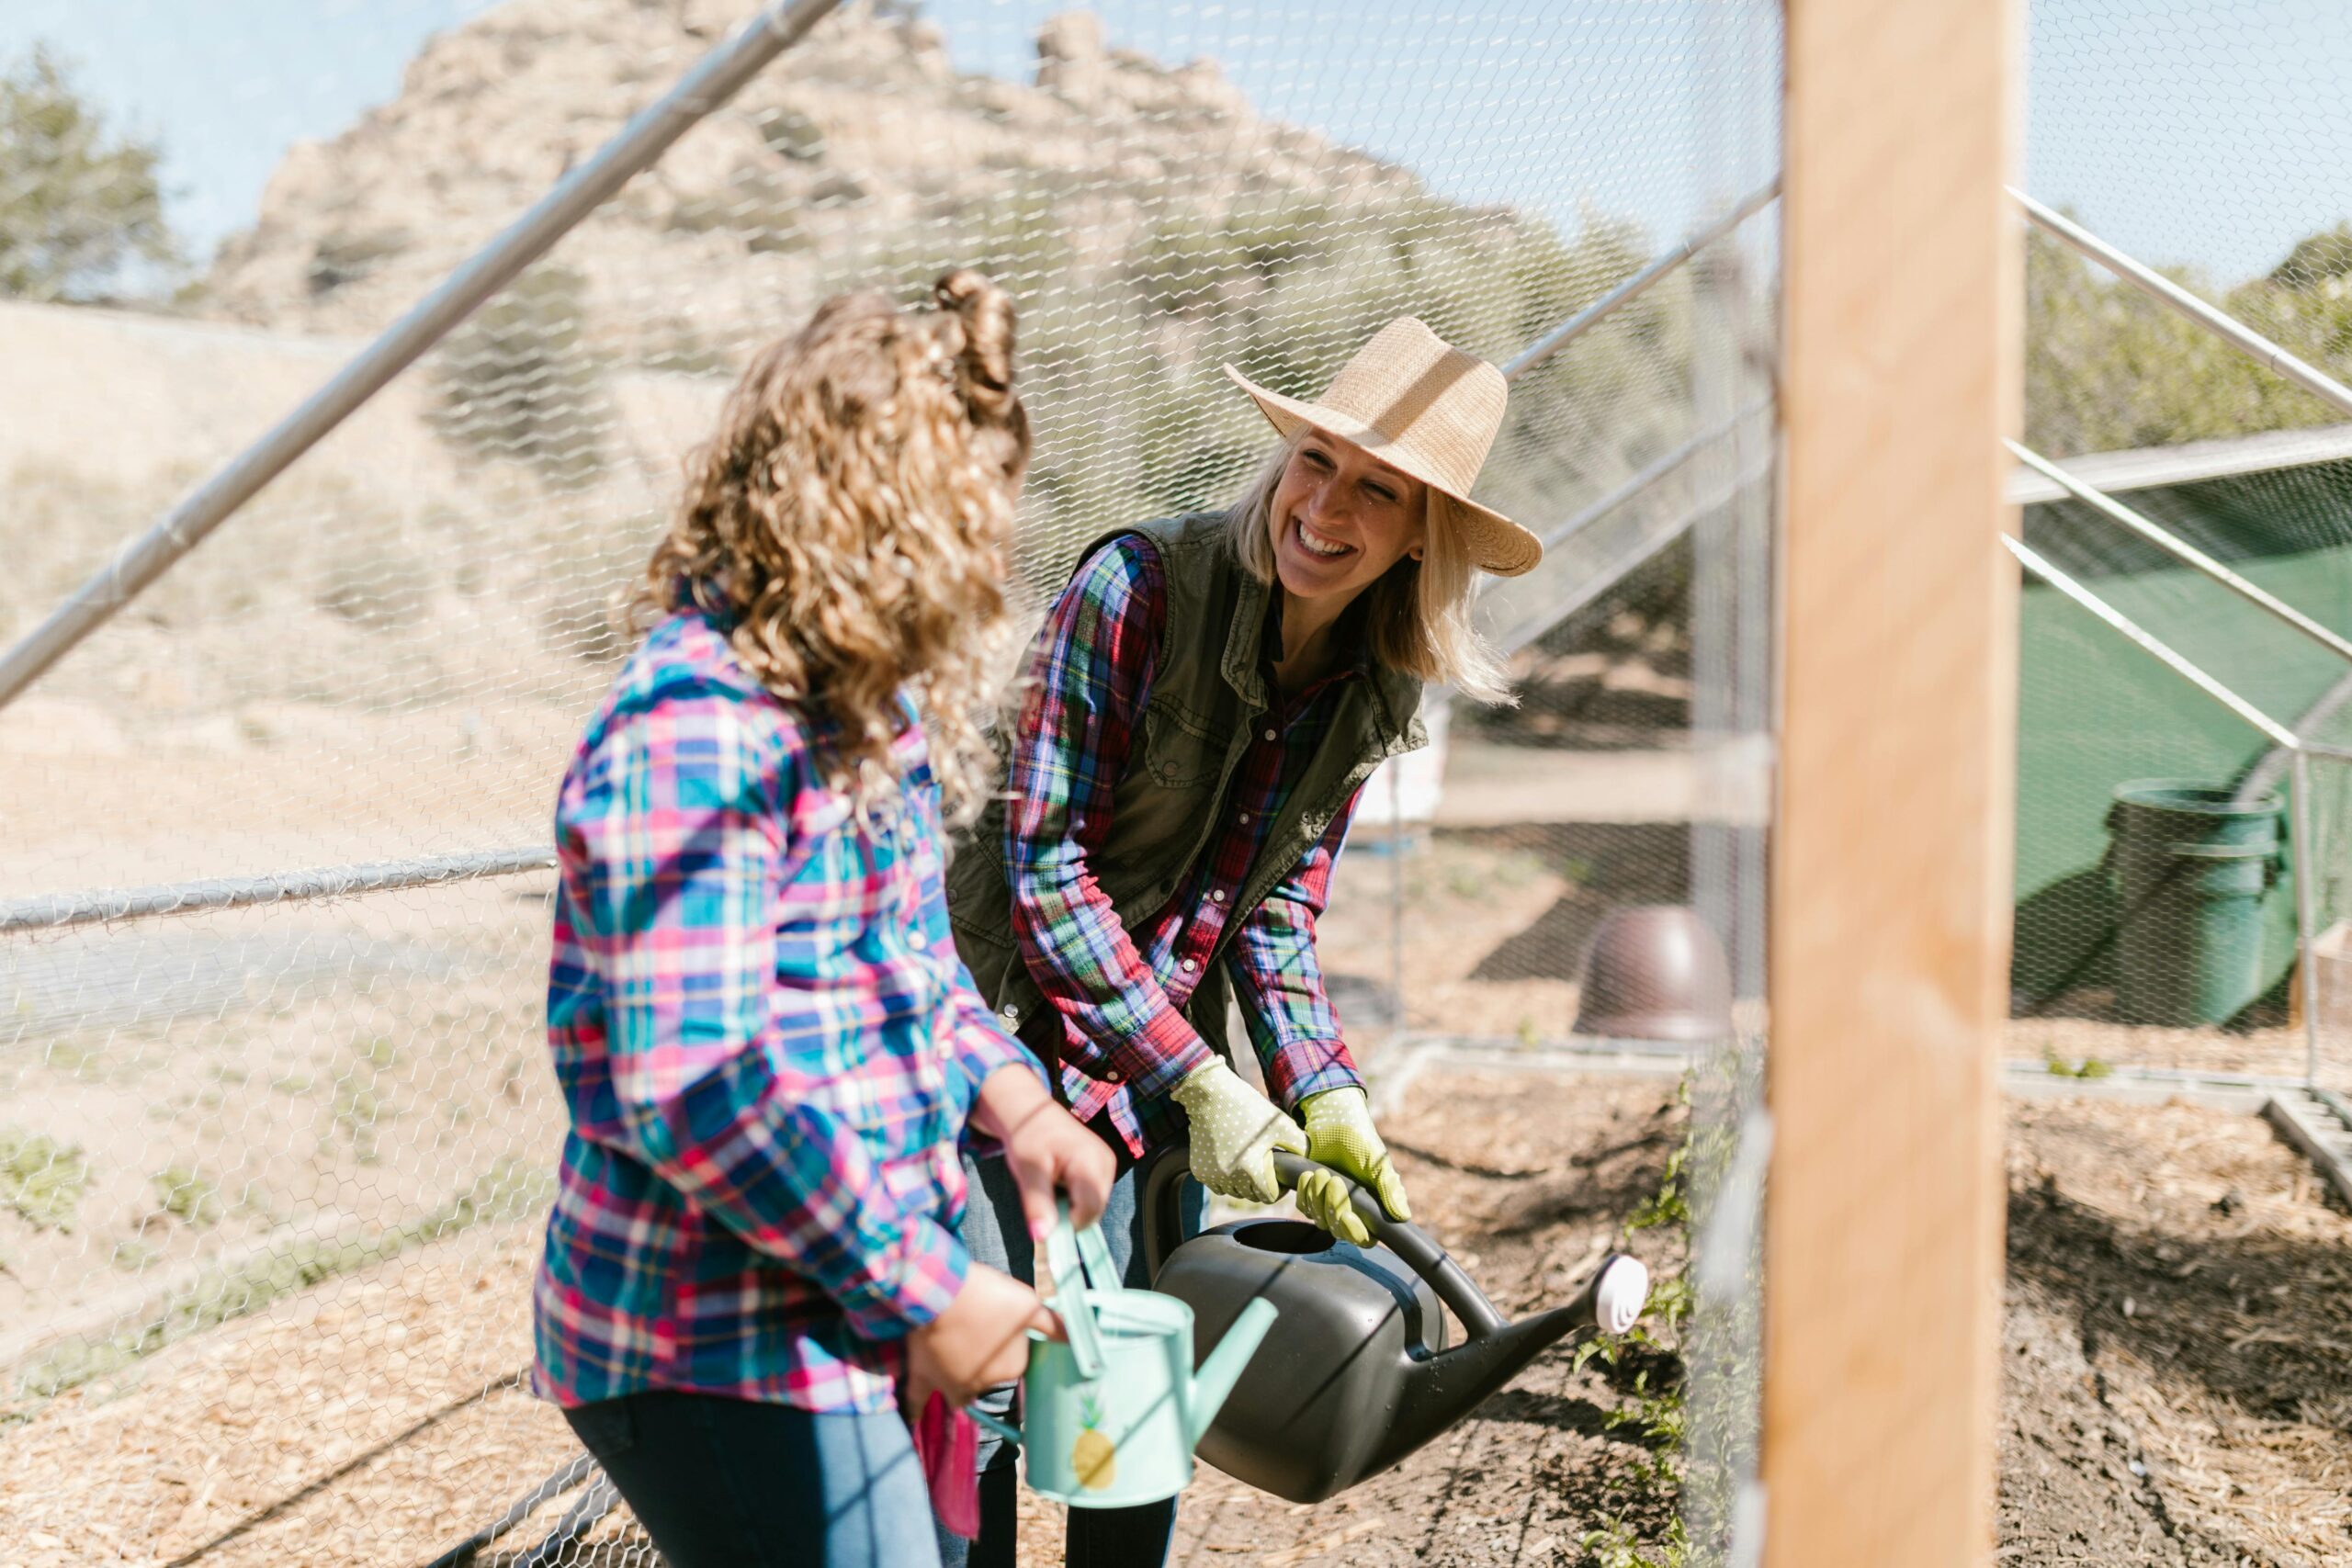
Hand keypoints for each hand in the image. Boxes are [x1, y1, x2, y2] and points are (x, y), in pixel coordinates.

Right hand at [904, 1261, 1058, 1414]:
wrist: (941, 1292)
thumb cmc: (988, 1296)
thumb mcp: (1028, 1305)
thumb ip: (1052, 1325)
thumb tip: (1077, 1338)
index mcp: (1012, 1367)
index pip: (1017, 1358)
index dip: (1010, 1337)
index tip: (1001, 1319)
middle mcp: (984, 1384)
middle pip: (988, 1373)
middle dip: (985, 1355)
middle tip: (977, 1325)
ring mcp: (951, 1384)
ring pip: (960, 1388)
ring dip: (961, 1377)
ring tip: (957, 1357)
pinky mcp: (923, 1376)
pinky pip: (918, 1400)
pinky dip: (915, 1409)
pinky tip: (912, 1420)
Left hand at [973, 1063, 1114, 1239]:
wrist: (1032, 1113)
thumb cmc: (1028, 1136)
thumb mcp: (1026, 1169)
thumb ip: (1037, 1203)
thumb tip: (1042, 1236)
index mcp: (1089, 1160)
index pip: (1090, 1210)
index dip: (1068, 1223)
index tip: (1046, 1216)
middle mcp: (1106, 1163)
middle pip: (1094, 1211)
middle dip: (1069, 1214)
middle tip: (1046, 1196)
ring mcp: (1108, 1165)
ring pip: (1094, 1206)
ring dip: (1072, 1207)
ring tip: (1053, 1185)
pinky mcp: (1104, 1168)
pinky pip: (1093, 1196)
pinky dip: (1076, 1198)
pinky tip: (1061, 1183)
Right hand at [1169, 1058, 1306, 1204]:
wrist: (1211, 1096)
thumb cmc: (1249, 1108)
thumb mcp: (1281, 1124)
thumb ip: (1299, 1146)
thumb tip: (1306, 1161)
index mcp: (1250, 1170)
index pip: (1268, 1197)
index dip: (1277, 1188)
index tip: (1277, 1174)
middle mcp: (1229, 1178)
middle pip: (1251, 1196)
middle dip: (1260, 1184)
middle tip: (1263, 1164)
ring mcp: (1211, 1176)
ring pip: (1233, 1192)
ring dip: (1242, 1183)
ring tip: (1247, 1160)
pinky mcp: (1199, 1171)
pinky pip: (1217, 1185)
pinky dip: (1224, 1178)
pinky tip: (1230, 1159)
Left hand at [1293, 1086, 1409, 1245]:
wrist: (1332, 1122)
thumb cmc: (1360, 1141)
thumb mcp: (1377, 1163)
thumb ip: (1389, 1189)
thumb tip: (1404, 1216)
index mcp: (1371, 1208)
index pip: (1364, 1238)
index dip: (1355, 1232)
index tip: (1348, 1215)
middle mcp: (1351, 1210)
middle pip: (1338, 1230)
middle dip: (1333, 1206)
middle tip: (1334, 1180)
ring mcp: (1330, 1204)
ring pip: (1320, 1220)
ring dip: (1317, 1196)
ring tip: (1321, 1172)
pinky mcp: (1312, 1195)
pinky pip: (1304, 1207)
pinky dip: (1305, 1193)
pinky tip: (1308, 1175)